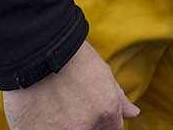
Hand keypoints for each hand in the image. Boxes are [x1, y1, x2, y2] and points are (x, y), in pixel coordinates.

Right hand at [2, 40, 138, 129]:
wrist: (39, 50)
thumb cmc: (73, 58)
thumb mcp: (103, 74)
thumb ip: (118, 98)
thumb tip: (133, 113)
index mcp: (106, 111)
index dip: (103, 123)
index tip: (92, 114)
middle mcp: (85, 126)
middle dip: (83, 124)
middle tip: (70, 106)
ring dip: (61, 125)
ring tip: (53, 107)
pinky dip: (40, 126)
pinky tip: (38, 111)